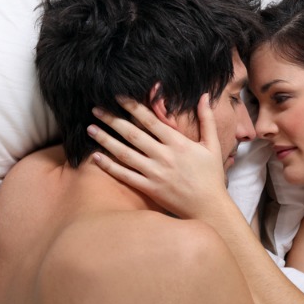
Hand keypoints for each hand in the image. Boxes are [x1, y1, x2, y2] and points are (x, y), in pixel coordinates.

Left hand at [87, 94, 231, 218]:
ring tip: (90, 129)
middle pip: (132, 134)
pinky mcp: (149, 189)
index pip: (150, 120)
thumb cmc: (211, 176)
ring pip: (125, 153)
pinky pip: (125, 176)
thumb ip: (207, 119)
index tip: (117, 96)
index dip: (132, 107)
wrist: (209, 208)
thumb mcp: (212, 146)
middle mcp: (164, 156)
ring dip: (106, 140)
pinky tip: (96, 157)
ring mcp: (155, 173)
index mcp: (178, 143)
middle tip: (95, 109)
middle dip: (112, 119)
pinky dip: (109, 167)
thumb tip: (204, 95)